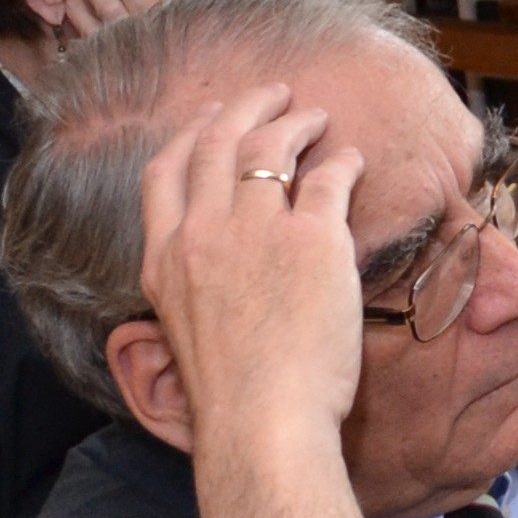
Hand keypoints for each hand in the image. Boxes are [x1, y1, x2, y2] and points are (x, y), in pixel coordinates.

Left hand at [45, 0, 204, 41]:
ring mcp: (127, 44)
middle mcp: (155, 30)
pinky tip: (75, 4)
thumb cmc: (180, 56)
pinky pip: (83, 25)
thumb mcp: (199, 26)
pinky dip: (76, 10)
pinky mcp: (101, 56)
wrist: (162, 106)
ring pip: (105, 2)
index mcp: (182, 19)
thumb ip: (200, 0)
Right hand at [133, 82, 373, 517]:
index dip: (189, 136)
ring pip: (272, 148)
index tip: (210, 117)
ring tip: (316, 117)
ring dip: (296, 123)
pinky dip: (343, 160)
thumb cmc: (233, 398)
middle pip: (216, 144)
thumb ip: (192, 286)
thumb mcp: (184, 331)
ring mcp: (256, 232)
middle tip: (272, 94)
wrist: (262, 424)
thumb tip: (215, 269)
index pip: (163, 173)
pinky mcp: (313, 240)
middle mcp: (201, 235)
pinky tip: (354, 159)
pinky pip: (330, 177)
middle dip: (245, 109)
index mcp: (163, 259)